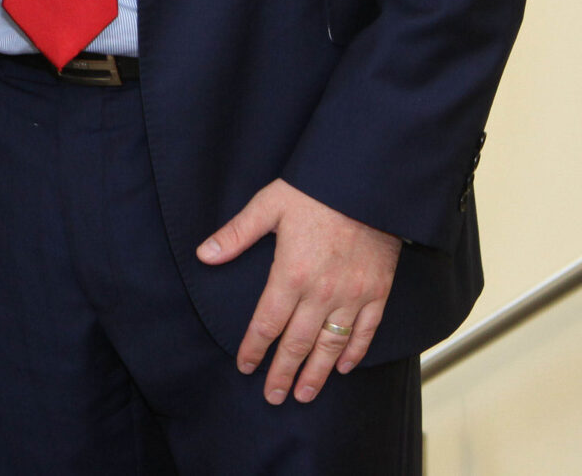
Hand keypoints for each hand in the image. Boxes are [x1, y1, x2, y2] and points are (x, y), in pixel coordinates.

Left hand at [199, 178, 401, 405]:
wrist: (367, 184)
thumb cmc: (315, 191)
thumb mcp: (268, 205)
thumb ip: (236, 234)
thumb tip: (204, 255)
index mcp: (291, 274)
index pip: (267, 323)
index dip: (254, 349)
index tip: (246, 367)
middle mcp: (321, 293)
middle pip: (298, 343)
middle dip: (283, 373)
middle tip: (273, 397)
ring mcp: (352, 295)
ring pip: (331, 345)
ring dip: (317, 373)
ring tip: (305, 394)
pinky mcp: (377, 292)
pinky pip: (365, 330)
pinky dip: (354, 352)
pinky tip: (343, 367)